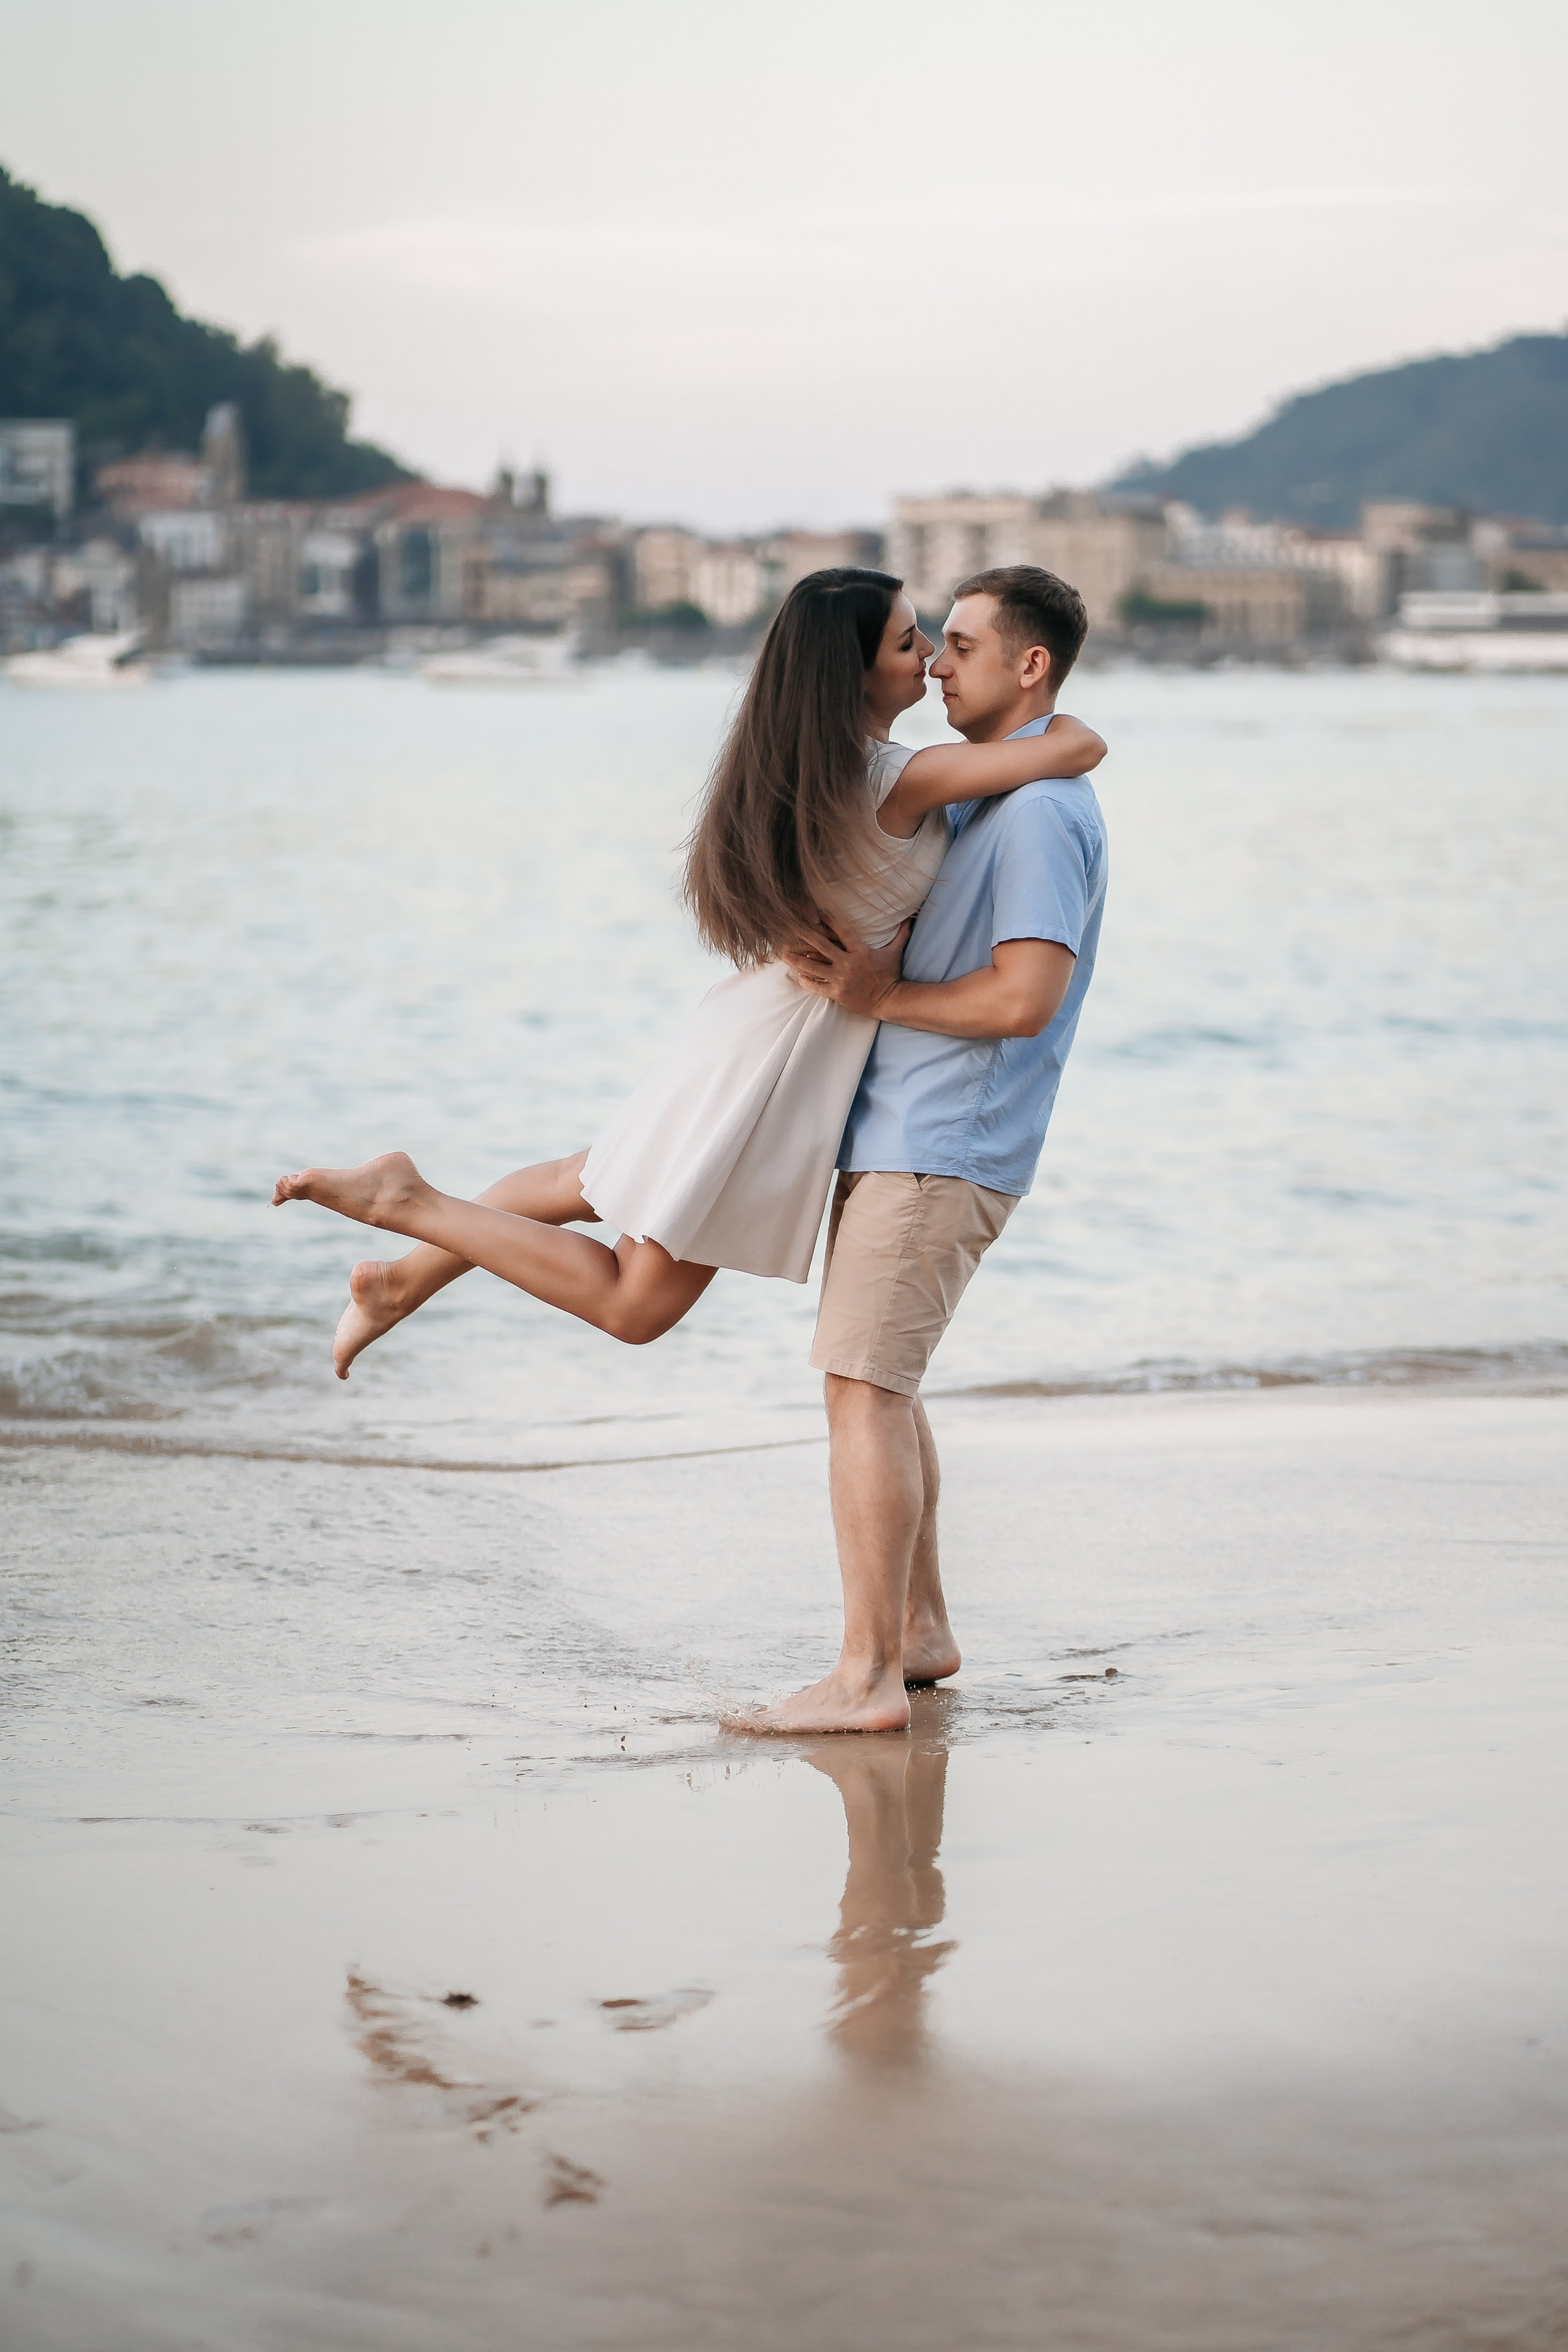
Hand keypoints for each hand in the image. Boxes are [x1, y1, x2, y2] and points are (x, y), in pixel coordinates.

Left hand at [781, 918, 909, 1017]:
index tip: (816, 911)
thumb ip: (900, 934)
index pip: (842, 931)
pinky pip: (816, 986)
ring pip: (813, 967)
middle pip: (820, 946)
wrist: (890, 1001)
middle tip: (789, 927)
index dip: (828, 919)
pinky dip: (806, 981)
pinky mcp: (836, 994)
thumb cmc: (891, 976)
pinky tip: (797, 975)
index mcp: (860, 951)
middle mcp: (848, 964)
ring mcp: (841, 979)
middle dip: (803, 935)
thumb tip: (910, 919)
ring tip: (783, 953)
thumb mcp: (895, 953)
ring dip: (796, 959)